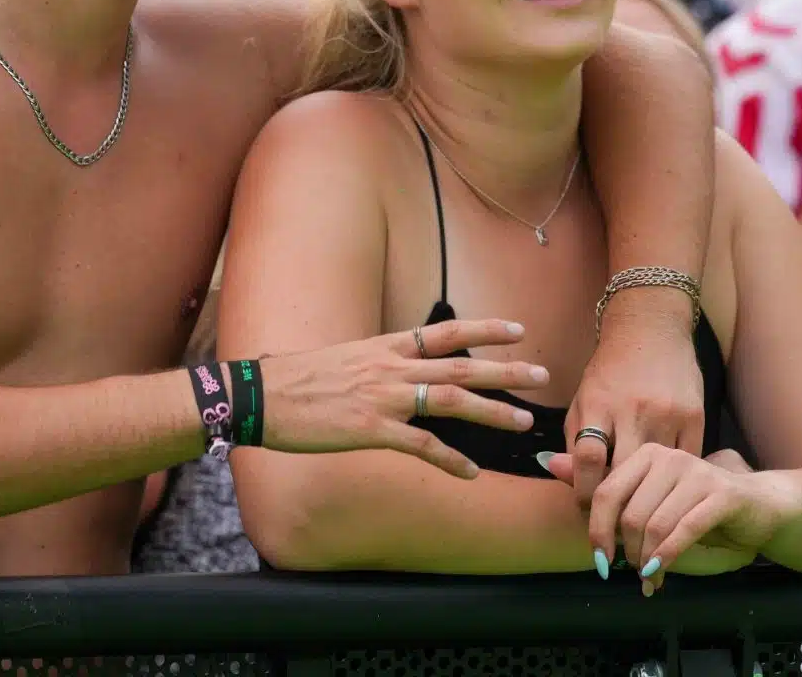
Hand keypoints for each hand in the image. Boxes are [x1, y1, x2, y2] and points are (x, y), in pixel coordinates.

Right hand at [262, 318, 548, 480]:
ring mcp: (382, 398)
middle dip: (505, 371)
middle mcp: (390, 367)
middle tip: (542, 375)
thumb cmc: (292, 380)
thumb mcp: (339, 359)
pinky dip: (449, 459)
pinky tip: (470, 473)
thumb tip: (380, 365)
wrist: (259, 394)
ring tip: (523, 422)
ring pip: (451, 401)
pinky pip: (421, 446)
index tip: (517, 328)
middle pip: (460, 366)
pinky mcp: (370, 429)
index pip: (444, 333)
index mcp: (383, 347)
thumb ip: (369, 363)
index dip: (484, 330)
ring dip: (492, 412)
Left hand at [553, 443, 801, 595]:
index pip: (606, 492)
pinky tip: (659, 573)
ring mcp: (696, 473)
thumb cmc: (698, 504)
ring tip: (648, 579)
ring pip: (654, 524)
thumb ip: (603, 482)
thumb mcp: (649, 495)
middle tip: (628, 572)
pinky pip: (683, 530)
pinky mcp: (720, 494)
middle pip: (629, 512)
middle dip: (625, 551)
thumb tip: (547, 463)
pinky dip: (666, 557)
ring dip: (646, 561)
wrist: (759, 505)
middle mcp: (669, 457)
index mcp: (646, 454)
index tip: (600, 560)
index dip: (598, 531)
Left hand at [563, 290, 704, 507]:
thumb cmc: (610, 373)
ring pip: (657, 475)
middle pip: (623, 472)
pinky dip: (675, 482)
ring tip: (636, 520)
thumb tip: (557, 477)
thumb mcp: (583, 400)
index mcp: (598, 403)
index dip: (581, 492)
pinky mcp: (696, 417)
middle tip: (611, 528)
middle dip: (615, 506)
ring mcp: (667, 413)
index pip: (586, 458)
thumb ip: (572, 440)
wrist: (652, 330)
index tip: (583, 510)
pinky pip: (684, 464)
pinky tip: (666, 492)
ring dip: (646, 501)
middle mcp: (633, 408)